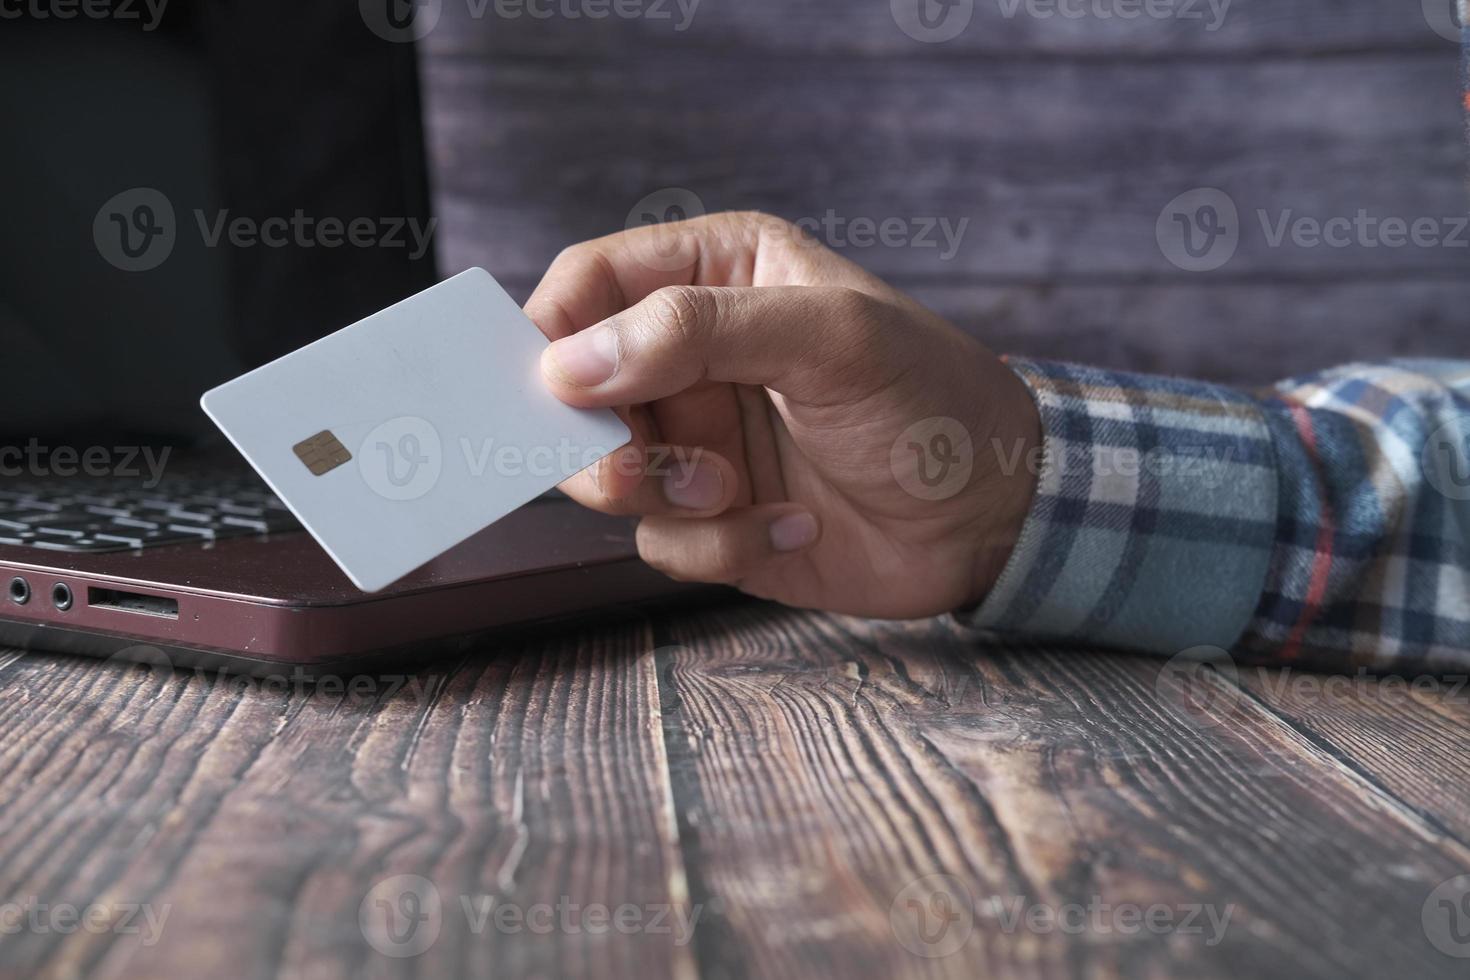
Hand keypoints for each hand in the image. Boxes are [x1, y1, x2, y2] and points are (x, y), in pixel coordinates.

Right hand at [527, 211, 1039, 618]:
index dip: (552, 333)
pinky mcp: (714, 518)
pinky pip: (662, 541)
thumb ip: (698, 330)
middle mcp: (693, 356)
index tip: (551, 390)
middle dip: (596, 440)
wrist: (996, 517)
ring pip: (606, 474)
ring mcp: (700, 441)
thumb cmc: (933, 399)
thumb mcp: (829, 338)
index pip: (590, 284)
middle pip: (574, 391)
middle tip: (636, 471)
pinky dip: (719, 546)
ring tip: (737, 494)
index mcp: (716, 276)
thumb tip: (568, 362)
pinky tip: (793, 527)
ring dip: (665, 497)